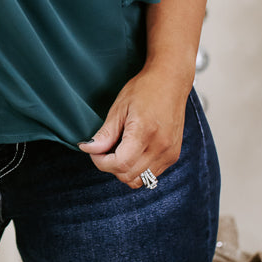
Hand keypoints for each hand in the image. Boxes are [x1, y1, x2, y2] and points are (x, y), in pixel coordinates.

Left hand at [77, 68, 189, 187]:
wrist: (171, 81)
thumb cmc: (144, 89)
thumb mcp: (119, 108)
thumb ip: (106, 133)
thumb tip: (88, 149)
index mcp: (145, 132)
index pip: (120, 164)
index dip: (101, 162)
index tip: (94, 151)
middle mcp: (161, 147)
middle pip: (128, 176)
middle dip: (111, 167)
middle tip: (104, 149)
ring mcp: (169, 153)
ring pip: (140, 180)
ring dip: (125, 170)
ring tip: (120, 149)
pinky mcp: (173, 155)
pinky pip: (151, 174)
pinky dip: (138, 168)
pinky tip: (134, 150)